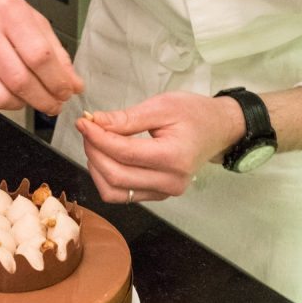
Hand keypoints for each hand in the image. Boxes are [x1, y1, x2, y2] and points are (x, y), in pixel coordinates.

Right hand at [0, 0, 82, 113]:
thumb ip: (52, 48)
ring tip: (32, 99)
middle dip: (45, 100)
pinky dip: (2, 100)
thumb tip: (71, 82)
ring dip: (23, 105)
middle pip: (21, 80)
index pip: (39, 56)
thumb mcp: (26, 13)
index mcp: (7, 11)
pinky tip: (9, 91)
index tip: (68, 91)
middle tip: (54, 104)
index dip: (58, 81)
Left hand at [75, 92, 244, 202]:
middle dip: (93, 151)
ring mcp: (164, 193)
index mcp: (174, 157)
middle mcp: (170, 182)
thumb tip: (94, 122)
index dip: (97, 137)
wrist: (218, 129)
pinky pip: (122, 195)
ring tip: (96, 142)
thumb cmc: (194, 114)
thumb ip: (127, 118)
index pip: (123, 153)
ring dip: (96, 167)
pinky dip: (106, 177)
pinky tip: (106, 156)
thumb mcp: (162, 106)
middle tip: (88, 129)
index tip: (84, 121)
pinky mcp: (157, 196)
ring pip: (114, 191)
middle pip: (115, 176)